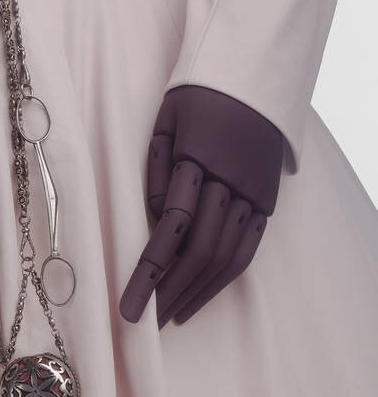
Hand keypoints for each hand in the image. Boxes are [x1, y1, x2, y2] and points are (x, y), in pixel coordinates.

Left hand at [119, 84, 283, 326]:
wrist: (254, 75)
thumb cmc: (197, 94)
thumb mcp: (165, 119)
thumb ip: (156, 168)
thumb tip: (156, 218)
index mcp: (198, 159)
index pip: (171, 228)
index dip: (149, 272)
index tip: (129, 306)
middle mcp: (231, 181)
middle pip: (201, 251)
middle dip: (172, 292)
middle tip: (147, 321)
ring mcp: (254, 193)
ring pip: (228, 255)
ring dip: (198, 291)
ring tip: (171, 316)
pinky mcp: (267, 198)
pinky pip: (248, 247)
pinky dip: (225, 276)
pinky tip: (202, 294)